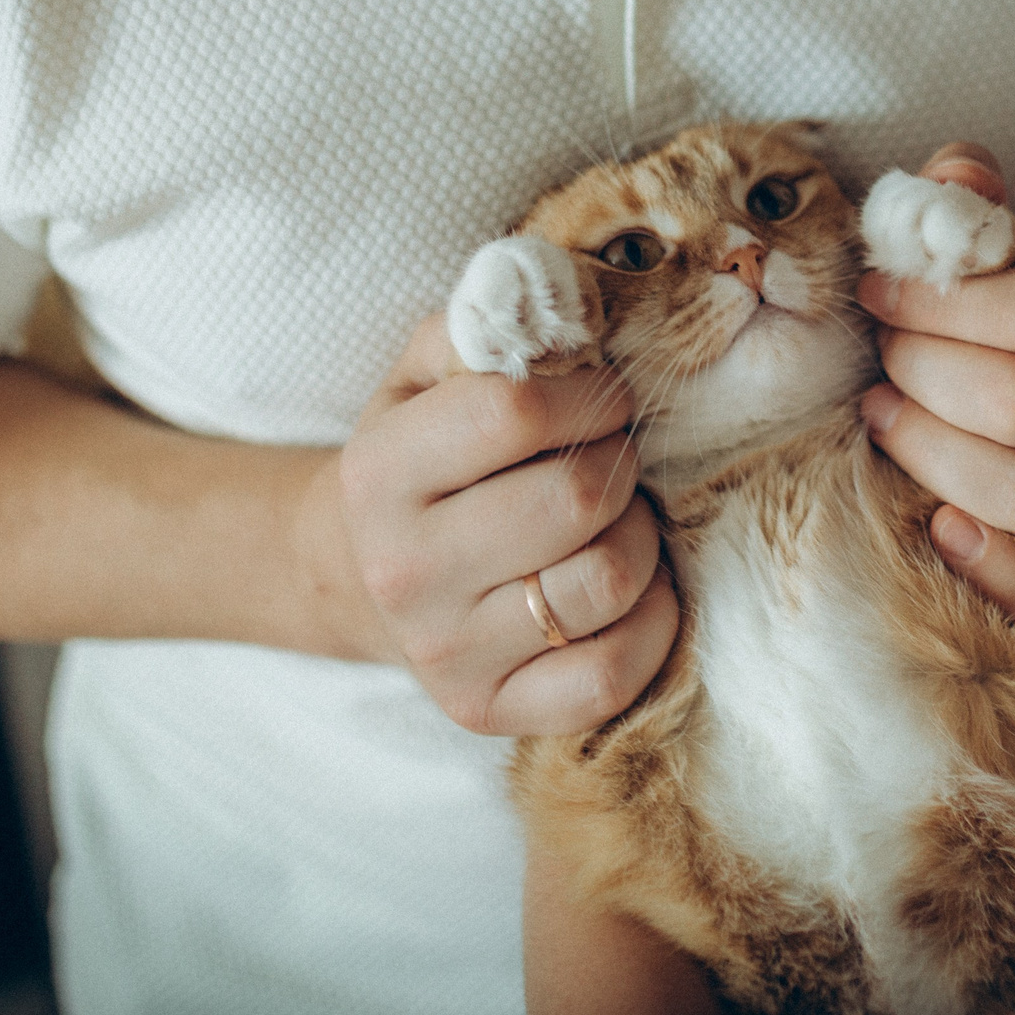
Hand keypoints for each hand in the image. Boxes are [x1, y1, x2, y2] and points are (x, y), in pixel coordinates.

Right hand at [333, 313, 678, 735]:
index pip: (515, 411)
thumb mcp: (427, 372)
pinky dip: (651, 623)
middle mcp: (402, 568)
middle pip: (574, 502)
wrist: (362, 571)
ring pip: (604, 582)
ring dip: (641, 538)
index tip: (606, 398)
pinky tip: (633, 590)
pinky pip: (612, 673)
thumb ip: (490, 323)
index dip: (591, 393)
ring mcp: (444, 651)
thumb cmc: (424, 455)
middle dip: (620, 465)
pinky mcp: (488, 711)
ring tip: (619, 520)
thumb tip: (574, 303)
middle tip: (615, 459)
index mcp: (380, 470)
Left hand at [858, 144, 1014, 629]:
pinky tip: (934, 529)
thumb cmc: (960, 316)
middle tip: (876, 354)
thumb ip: (958, 200)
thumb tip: (957, 174)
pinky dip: (993, 566)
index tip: (874, 291)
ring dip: (937, 451)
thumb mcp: (962, 247)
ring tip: (880, 413)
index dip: (945, 302)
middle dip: (926, 369)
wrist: (969, 389)